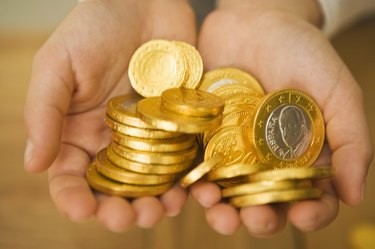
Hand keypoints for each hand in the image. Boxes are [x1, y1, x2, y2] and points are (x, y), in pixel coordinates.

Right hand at [24, 0, 195, 231]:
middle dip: (118, 209)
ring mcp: (149, 137)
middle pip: (114, 189)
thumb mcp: (58, 63)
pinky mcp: (179, 127)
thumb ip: (43, 112)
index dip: (73, 198)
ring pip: (150, 183)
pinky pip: (182, 160)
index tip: (82, 209)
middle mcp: (114, 142)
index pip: (71, 177)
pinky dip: (185, 180)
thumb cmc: (95, 28)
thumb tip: (33, 165)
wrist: (145, 4)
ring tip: (158, 210)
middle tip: (126, 218)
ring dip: (153, 202)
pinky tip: (186, 190)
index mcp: (79, 132)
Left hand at [191, 0, 372, 236]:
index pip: (311, 197)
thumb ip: (352, 141)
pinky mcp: (203, 137)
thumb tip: (354, 196)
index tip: (302, 215)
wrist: (253, 20)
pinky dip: (194, 181)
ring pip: (227, 193)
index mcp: (303, 156)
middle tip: (253, 219)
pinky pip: (196, 166)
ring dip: (222, 209)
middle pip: (264, 203)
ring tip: (216, 207)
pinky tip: (194, 186)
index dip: (309, 213)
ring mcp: (232, 151)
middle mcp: (266, 160)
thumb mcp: (337, 91)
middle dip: (259, 219)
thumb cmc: (301, 52)